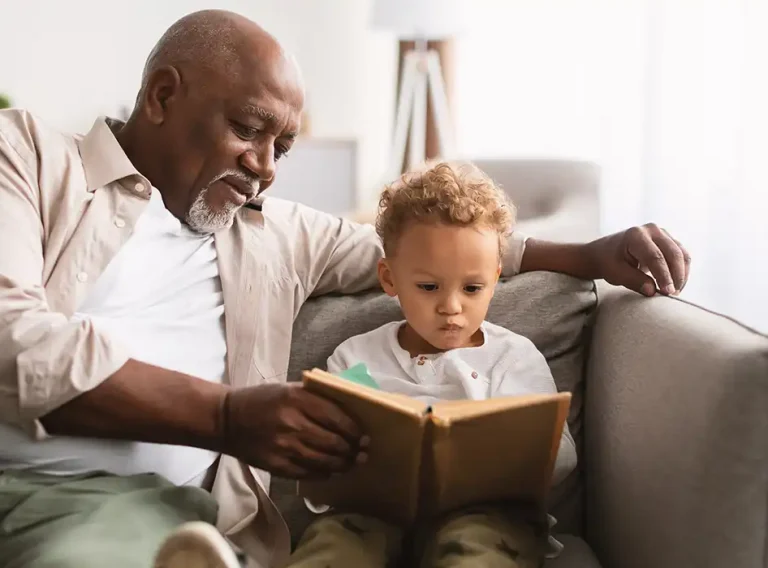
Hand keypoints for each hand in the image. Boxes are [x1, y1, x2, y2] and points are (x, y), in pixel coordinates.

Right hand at [222, 383, 367, 478]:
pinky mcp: (276, 465)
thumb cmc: (263, 400)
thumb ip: (317, 397)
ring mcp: (284, 446)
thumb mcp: (290, 389)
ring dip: (342, 464)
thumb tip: (350, 410)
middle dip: (352, 450)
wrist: (227, 419)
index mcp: (298, 399)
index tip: (364, 436)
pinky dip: (323, 474)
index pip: (337, 417)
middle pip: (334, 443)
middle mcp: (293, 423)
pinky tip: (330, 471)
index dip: (355, 430)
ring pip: (324, 461)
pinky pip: (308, 473)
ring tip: (349, 463)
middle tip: (361, 453)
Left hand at [587, 223, 690, 296]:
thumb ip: (634, 281)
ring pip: (681, 254)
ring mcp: (662, 233)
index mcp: (636, 235)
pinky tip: (676, 285)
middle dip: (676, 276)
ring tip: (675, 292)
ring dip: (682, 274)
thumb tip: (653, 291)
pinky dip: (682, 271)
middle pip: (673, 253)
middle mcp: (651, 230)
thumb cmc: (609, 262)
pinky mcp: (668, 240)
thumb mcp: (616, 273)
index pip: (655, 257)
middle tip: (673, 295)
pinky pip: (682, 255)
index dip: (663, 276)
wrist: (605, 252)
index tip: (667, 293)